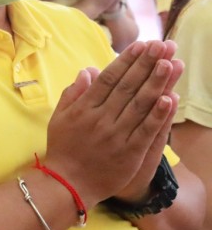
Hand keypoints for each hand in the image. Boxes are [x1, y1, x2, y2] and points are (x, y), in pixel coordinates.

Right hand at [45, 41, 180, 204]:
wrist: (67, 184)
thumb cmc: (63, 149)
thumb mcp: (59, 118)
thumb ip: (73, 94)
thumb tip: (88, 71)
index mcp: (83, 108)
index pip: (109, 79)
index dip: (126, 60)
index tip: (141, 45)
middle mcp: (100, 119)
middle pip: (127, 87)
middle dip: (145, 64)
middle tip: (161, 45)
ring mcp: (116, 136)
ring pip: (139, 105)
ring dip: (156, 83)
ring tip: (169, 63)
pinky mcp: (129, 153)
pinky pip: (146, 130)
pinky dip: (158, 115)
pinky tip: (170, 98)